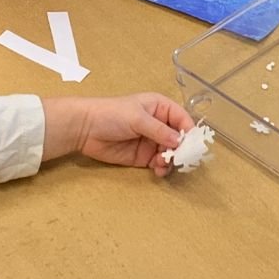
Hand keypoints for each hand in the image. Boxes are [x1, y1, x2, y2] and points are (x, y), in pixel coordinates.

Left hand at [46, 93, 193, 171]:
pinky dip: (162, 168)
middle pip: (179, 138)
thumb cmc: (112, 114)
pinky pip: (159, 163)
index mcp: (160, 108)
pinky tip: (159, 170)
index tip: (193, 144)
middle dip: (182, 149)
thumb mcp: (137, 118)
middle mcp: (159, 124)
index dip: (189, 131)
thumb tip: (180, 142)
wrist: (85, 128)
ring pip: (171, 153)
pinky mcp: (143, 157)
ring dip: (172, 160)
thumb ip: (159, 130)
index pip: (182, 118)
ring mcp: (151, 141)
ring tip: (163, 164)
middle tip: (182, 159)